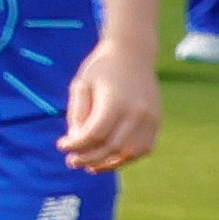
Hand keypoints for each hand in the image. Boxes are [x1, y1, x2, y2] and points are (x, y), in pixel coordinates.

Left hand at [59, 45, 162, 176]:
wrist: (132, 53)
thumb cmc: (101, 69)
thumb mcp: (81, 86)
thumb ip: (78, 115)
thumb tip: (76, 142)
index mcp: (115, 101)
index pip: (95, 134)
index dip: (76, 145)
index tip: (61, 146)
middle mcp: (136, 112)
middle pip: (112, 147)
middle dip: (89, 158)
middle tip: (72, 162)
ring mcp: (150, 119)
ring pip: (130, 153)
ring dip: (109, 164)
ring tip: (90, 166)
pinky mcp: (157, 122)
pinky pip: (143, 149)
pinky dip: (126, 158)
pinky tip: (109, 159)